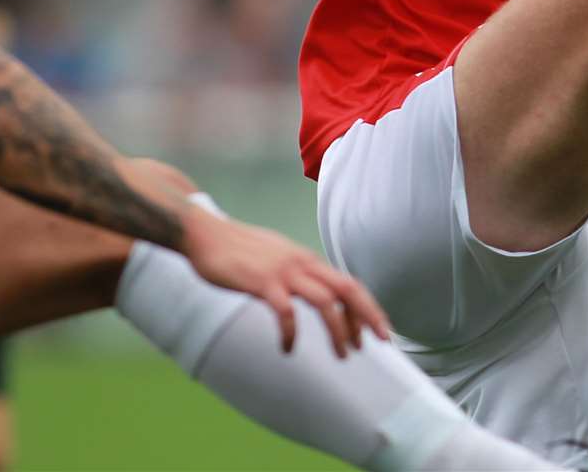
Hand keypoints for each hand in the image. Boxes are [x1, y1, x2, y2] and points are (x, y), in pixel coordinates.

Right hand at [180, 207, 389, 356]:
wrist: (206, 234)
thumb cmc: (238, 249)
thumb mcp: (278, 257)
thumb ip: (297, 272)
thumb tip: (312, 287)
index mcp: (307, 260)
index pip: (348, 284)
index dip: (366, 307)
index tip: (376, 330)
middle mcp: (302, 264)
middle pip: (348, 289)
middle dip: (368, 315)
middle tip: (381, 340)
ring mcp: (284, 272)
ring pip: (326, 301)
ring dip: (338, 329)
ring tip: (343, 355)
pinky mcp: (262, 282)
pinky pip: (285, 312)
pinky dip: (291, 333)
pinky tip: (287, 349)